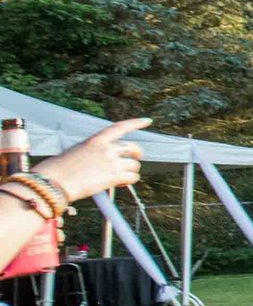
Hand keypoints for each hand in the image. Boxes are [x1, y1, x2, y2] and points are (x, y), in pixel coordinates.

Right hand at [33, 119, 148, 201]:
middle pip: (133, 148)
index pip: (120, 128)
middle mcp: (106, 149)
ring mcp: (111, 162)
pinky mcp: (114, 176)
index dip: (135, 123)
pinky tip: (121, 184)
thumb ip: (94, 154)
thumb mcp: (75, 153)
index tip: (147, 121)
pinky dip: (129, 181)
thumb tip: (106, 164)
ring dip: (130, 172)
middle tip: (133, 162)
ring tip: (119, 178)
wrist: (53, 182)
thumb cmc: (58, 170)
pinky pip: (132, 178)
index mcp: (95, 140)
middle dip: (136, 155)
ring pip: (134, 165)